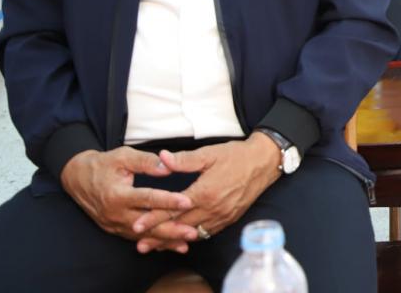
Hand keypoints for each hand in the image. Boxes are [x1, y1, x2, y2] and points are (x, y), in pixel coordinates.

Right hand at [59, 147, 191, 249]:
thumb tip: (167, 167)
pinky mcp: (115, 229)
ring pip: (143, 235)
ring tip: (187, 241)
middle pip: (147, 224)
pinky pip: (137, 238)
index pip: (147, 199)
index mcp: (117, 195)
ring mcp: (114, 224)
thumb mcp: (122, 156)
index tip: (188, 202)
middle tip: (193, 231)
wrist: (78, 178)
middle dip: (171, 229)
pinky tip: (171, 245)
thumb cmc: (104, 165)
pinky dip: (154, 242)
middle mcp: (115, 213)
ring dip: (165, 239)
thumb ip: (146, 161)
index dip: (168, 201)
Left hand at [132, 133, 281, 252]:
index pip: (173, 208)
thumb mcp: (210, 153)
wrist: (263, 162)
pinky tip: (182, 239)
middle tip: (140, 245)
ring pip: (193, 233)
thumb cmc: (236, 156)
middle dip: (159, 236)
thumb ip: (184, 159)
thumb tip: (162, 158)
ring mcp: (222, 216)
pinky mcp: (229, 219)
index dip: (153, 217)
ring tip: (156, 246)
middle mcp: (213, 208)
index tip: (136, 225)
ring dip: (174, 240)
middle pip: (180, 225)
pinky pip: (207, 233)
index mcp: (205, 192)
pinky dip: (192, 237)